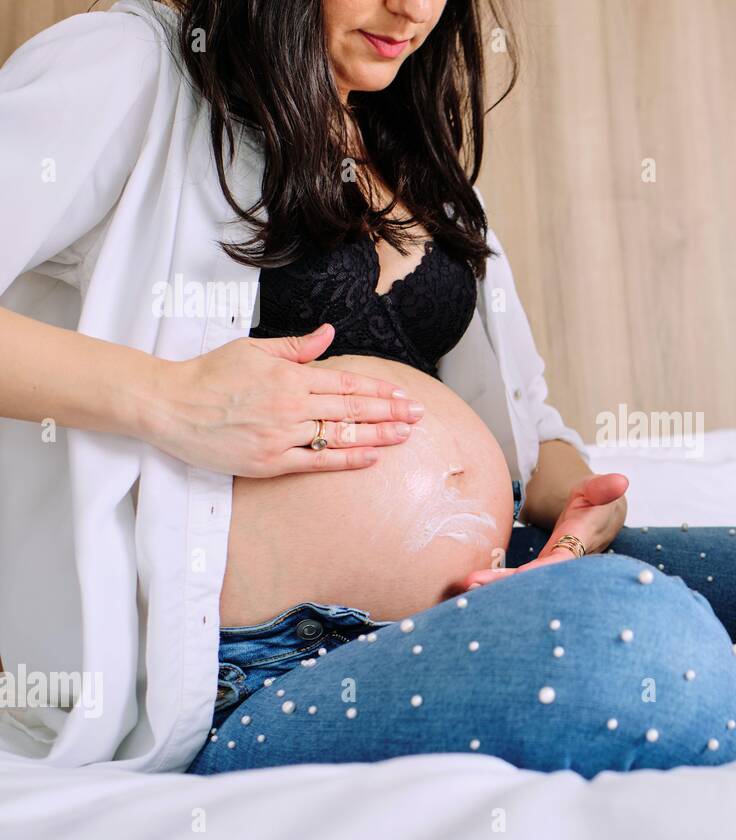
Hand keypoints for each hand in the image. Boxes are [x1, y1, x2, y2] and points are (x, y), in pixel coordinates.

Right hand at [146, 323, 425, 476]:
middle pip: (352, 411)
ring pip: (340, 436)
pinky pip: (316, 462)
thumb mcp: (253, 349)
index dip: (379, 391)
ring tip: (405, 435)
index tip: (403, 395)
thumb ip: (295, 347)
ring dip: (378, 436)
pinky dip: (346, 459)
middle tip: (419, 416)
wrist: (169, 404)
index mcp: (289, 376)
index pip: (346, 384)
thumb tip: (328, 334)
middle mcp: (290, 405)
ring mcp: (280, 435)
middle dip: (390, 413)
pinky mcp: (268, 461)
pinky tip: (371, 456)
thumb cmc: (209, 373)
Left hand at [452, 472, 629, 591]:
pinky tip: (473, 586)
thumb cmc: (597, 502)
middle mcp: (563, 562)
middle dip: (504, 585)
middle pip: (534, 581)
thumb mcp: (598, 490)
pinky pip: (520, 579)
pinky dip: (499, 582)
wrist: (600, 516)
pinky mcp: (542, 568)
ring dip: (496, 587)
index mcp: (577, 545)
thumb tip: (621, 481)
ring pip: (525, 583)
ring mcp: (551, 568)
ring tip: (464, 588)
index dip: (532, 572)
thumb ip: (604, 487)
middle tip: (471, 585)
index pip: (555, 562)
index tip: (509, 576)